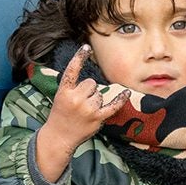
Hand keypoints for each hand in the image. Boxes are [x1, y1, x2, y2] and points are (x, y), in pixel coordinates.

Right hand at [34, 45, 128, 181]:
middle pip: (91, 83)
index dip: (79, 58)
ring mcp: (87, 109)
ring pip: (100, 94)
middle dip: (88, 91)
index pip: (72, 70)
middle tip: (79, 104)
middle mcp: (75, 98)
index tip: (86, 47)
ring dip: (95, 101)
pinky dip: (120, 100)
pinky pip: (112, 106)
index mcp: (64, 91)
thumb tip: (93, 83)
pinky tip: (126, 93)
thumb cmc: (60, 115)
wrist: (59, 137)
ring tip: (84, 112)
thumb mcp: (60, 97)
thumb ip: (73, 88)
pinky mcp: (97, 118)